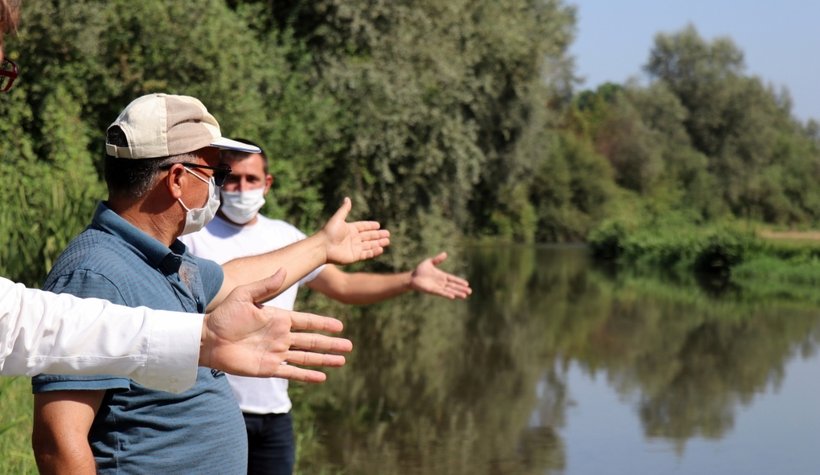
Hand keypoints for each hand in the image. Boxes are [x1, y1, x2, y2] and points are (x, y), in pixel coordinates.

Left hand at [200, 270, 352, 381]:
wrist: (207, 340)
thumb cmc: (223, 316)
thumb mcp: (243, 295)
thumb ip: (265, 286)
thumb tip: (283, 270)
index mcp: (278, 318)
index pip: (307, 321)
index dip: (323, 324)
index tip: (340, 326)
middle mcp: (281, 336)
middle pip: (312, 341)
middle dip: (331, 344)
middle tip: (350, 346)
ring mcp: (276, 353)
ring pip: (306, 357)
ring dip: (324, 359)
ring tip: (341, 361)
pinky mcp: (268, 368)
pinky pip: (292, 372)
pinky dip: (307, 375)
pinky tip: (321, 378)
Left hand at [321, 197, 390, 264]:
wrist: (323, 247)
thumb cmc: (329, 232)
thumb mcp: (338, 218)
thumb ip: (344, 209)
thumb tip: (347, 198)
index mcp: (350, 229)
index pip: (363, 227)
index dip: (370, 226)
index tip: (378, 225)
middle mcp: (353, 238)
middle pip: (368, 236)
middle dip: (378, 235)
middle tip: (387, 234)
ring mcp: (354, 248)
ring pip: (369, 245)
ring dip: (378, 243)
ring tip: (387, 241)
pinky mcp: (354, 256)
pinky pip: (366, 254)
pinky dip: (374, 252)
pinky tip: (380, 249)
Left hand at [410, 252, 471, 298]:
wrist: (412, 277)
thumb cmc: (420, 270)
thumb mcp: (430, 262)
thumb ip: (438, 259)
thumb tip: (445, 254)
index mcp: (442, 276)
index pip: (453, 279)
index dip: (460, 281)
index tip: (467, 284)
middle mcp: (441, 282)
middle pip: (454, 286)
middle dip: (461, 289)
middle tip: (470, 292)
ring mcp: (438, 287)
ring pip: (450, 290)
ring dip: (457, 293)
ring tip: (465, 296)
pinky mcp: (433, 290)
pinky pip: (442, 293)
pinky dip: (447, 294)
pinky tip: (453, 297)